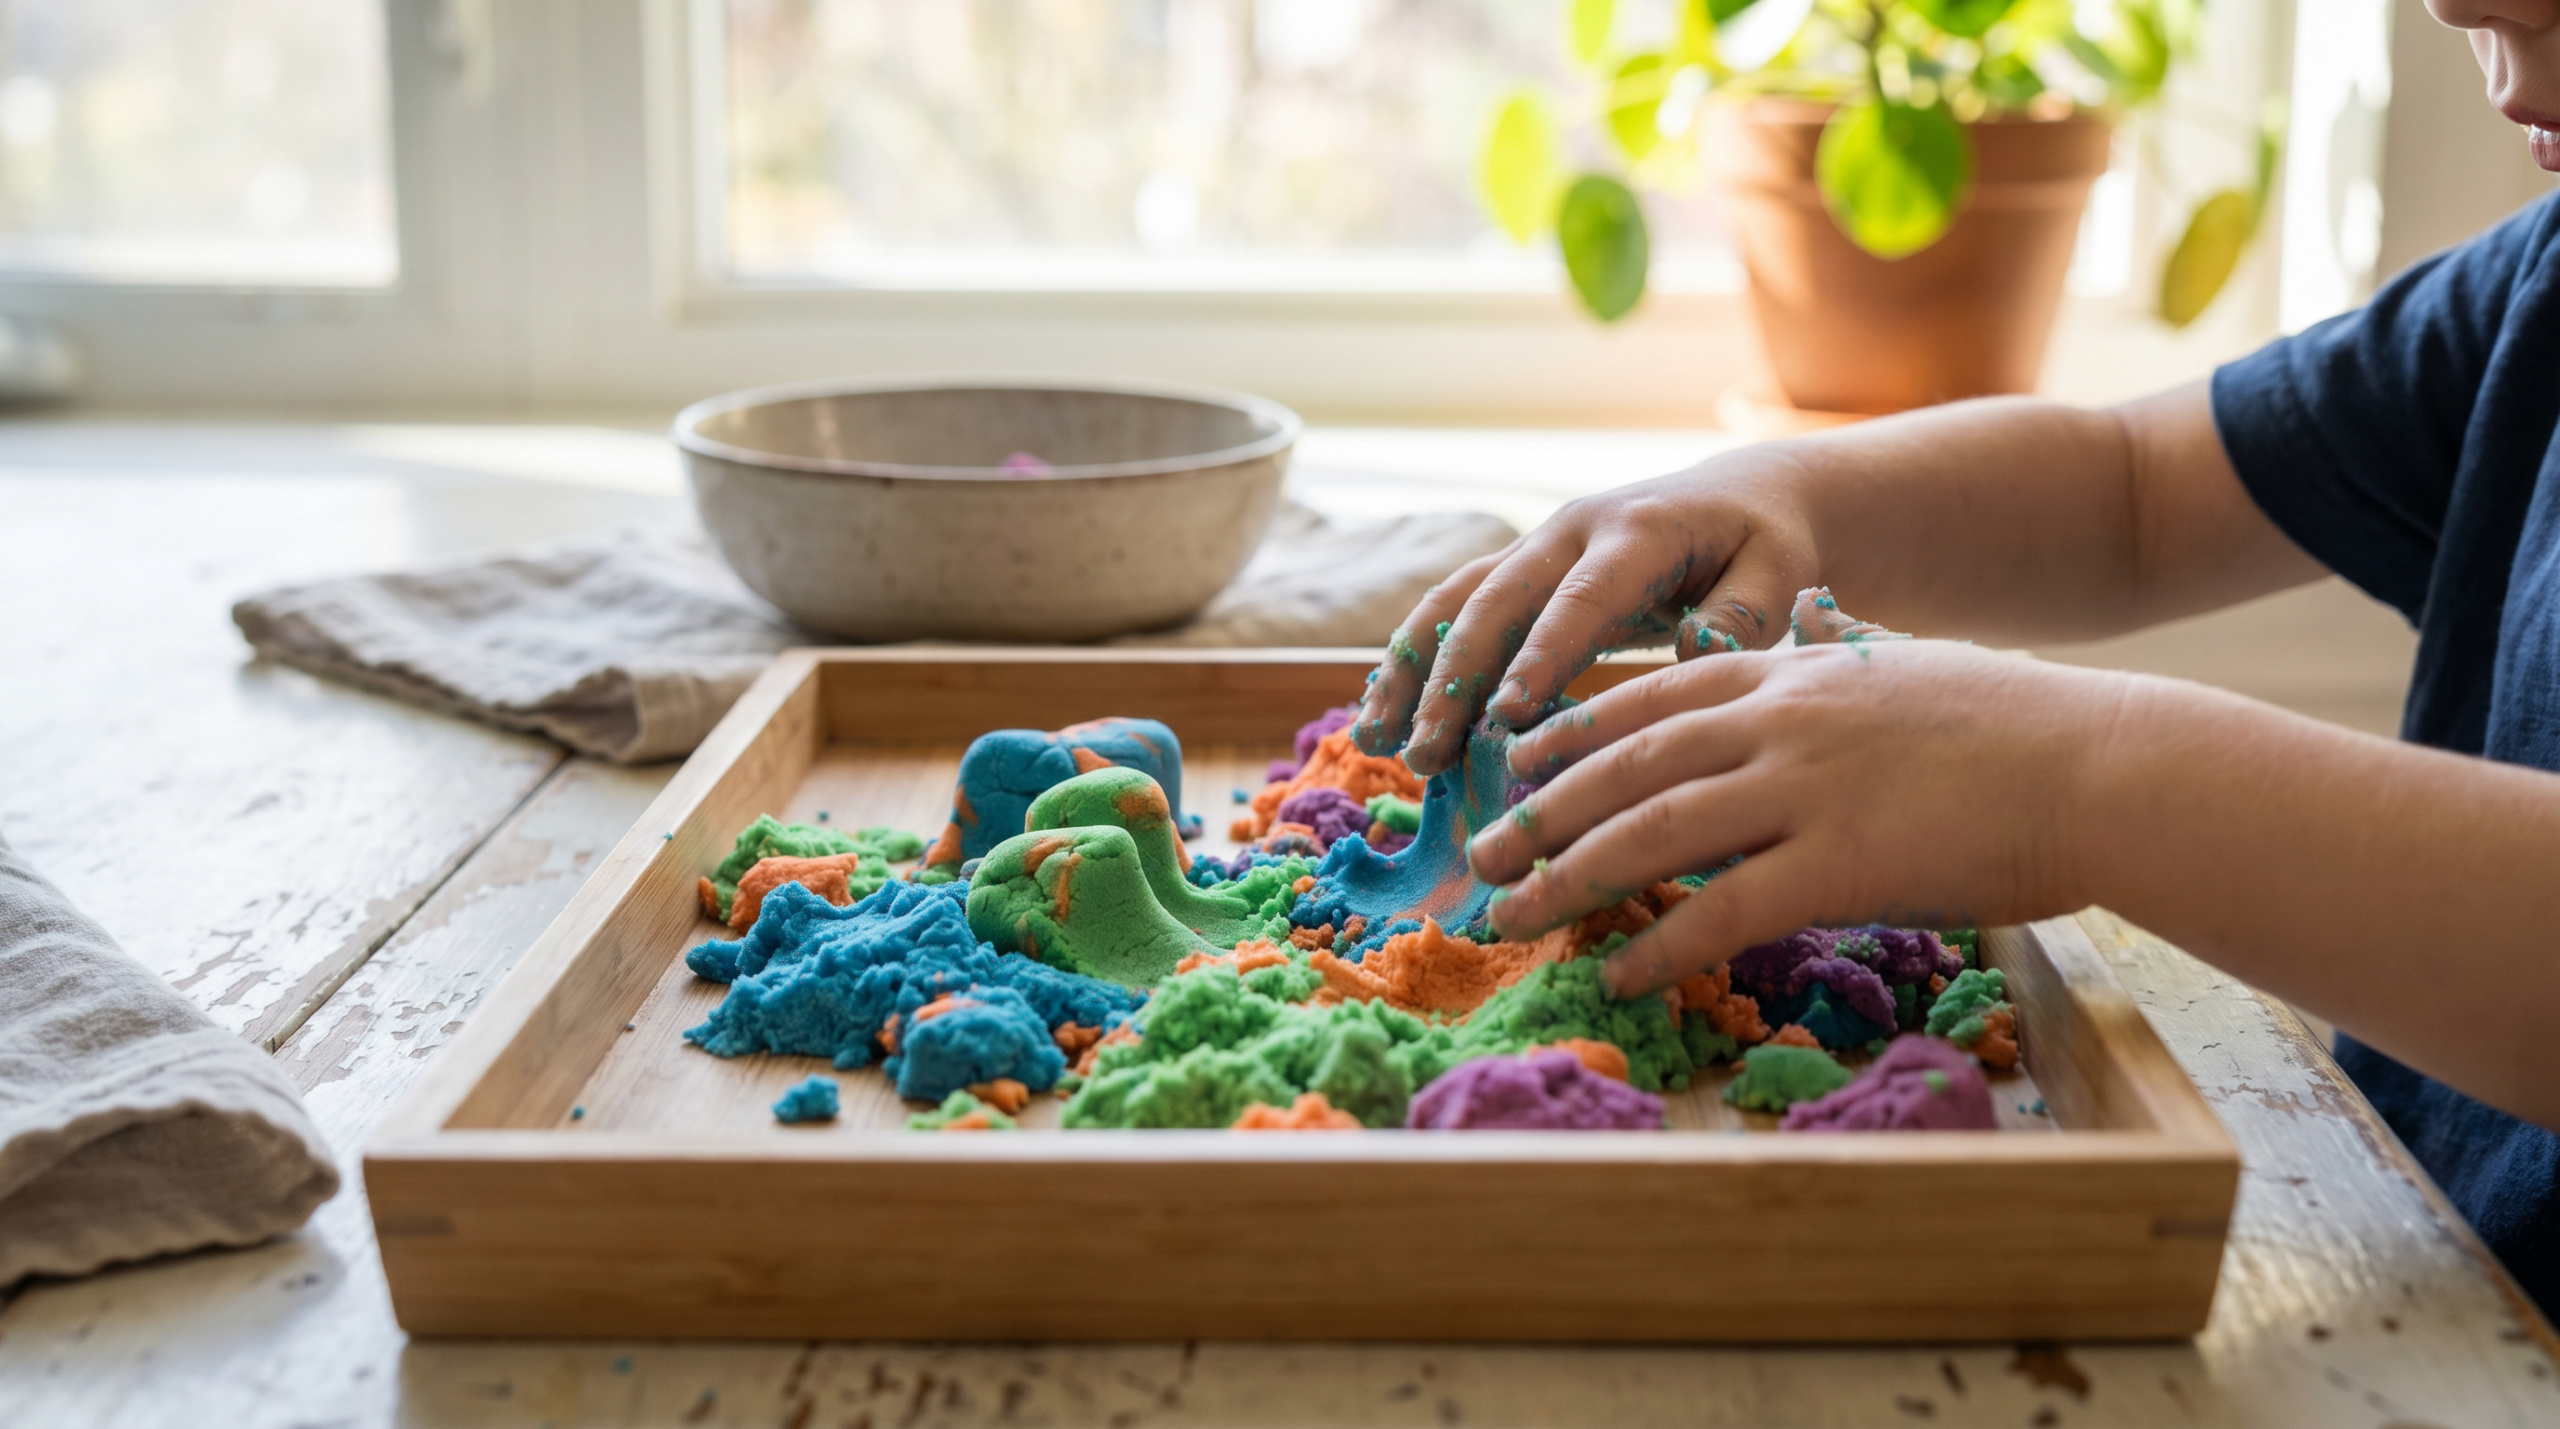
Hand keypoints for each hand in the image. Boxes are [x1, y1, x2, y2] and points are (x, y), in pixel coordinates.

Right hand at [1351, 451, 1822, 775]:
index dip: (1541, 656)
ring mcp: (1536, 549)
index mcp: (1637, 530)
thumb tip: (1695, 656)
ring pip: (1455, 602)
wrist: (1741, 497)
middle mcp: (1570, 531)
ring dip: (1412, 671)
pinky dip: (1416, 662)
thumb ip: (1743, 615)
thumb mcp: (1779, 571)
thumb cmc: (1765, 544)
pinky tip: (1385, 718)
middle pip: (1494, 600)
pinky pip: (1454, 612)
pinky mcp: (1520, 573)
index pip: (1580, 598)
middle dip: (1452, 678)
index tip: (1507, 716)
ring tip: (1379, 741)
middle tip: (1426, 753)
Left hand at [1469, 639, 2137, 997]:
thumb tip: (1776, 722)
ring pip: (1648, 834)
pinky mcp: (1840, 863)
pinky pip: (1721, 911)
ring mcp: (1805, 789)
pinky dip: (1657, 945)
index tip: (1514, 758)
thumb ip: (1824, 699)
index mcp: (1793, 672)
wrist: (2106, 762)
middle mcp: (1780, 721)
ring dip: (1567, 880)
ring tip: (1512, 918)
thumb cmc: (2020, 730)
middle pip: (1624, 767)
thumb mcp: (1900, 682)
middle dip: (1538, 811)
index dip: (1571, 731)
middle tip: (1480, 853)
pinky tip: (1617, 974)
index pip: (1651, 697)